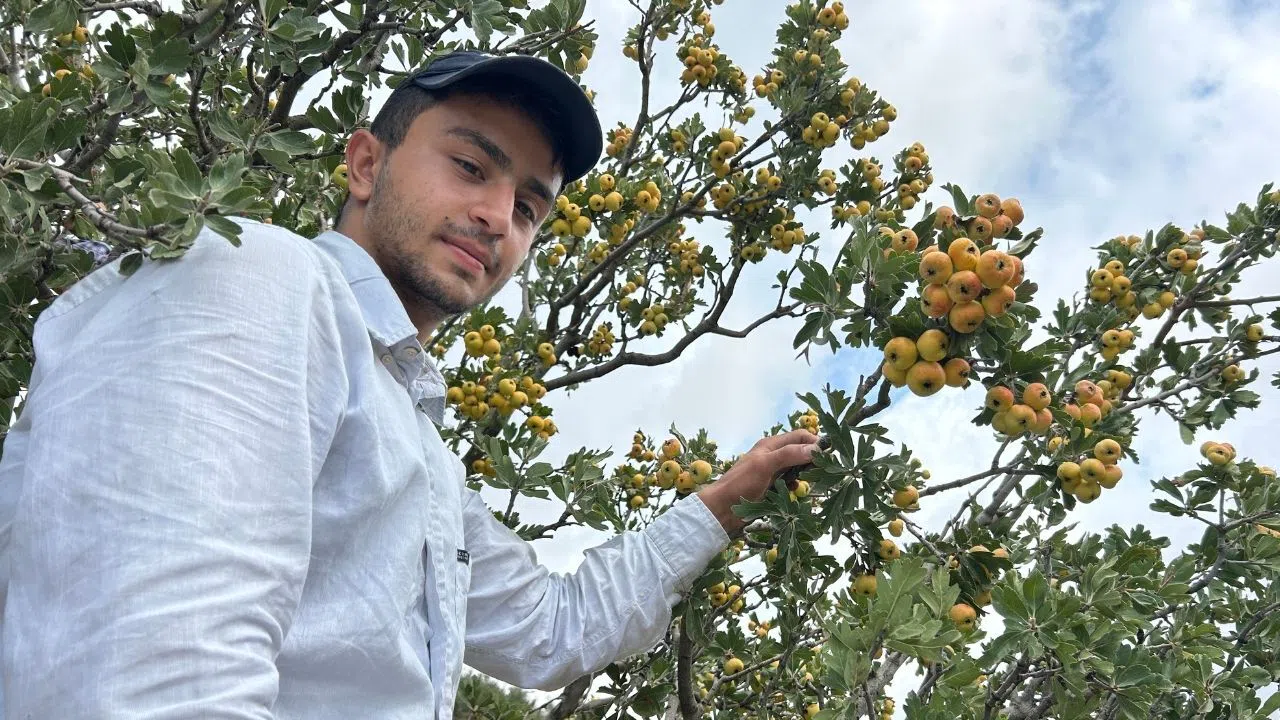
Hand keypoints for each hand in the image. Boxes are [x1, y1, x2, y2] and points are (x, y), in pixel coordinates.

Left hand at [696, 429, 821, 535]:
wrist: (722, 508)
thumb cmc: (741, 483)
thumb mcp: (765, 465)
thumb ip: (789, 454)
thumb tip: (815, 448)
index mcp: (770, 444)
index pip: (800, 436)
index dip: (814, 442)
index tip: (828, 456)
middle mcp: (772, 455)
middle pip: (800, 451)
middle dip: (811, 460)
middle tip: (820, 472)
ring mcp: (772, 471)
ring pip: (796, 468)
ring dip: (803, 474)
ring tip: (806, 483)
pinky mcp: (771, 486)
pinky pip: (790, 483)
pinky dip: (794, 486)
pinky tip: (792, 492)